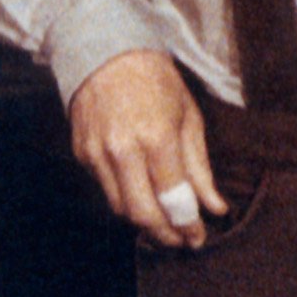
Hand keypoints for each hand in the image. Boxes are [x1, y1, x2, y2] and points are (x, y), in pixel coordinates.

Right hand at [68, 50, 222, 246]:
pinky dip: (125, 199)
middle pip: (141, 213)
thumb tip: (215, 207)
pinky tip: (143, 197)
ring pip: (119, 207)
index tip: (198, 238)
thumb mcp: (189, 120)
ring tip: (166, 225)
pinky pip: (105, 189)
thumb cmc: (158, 83)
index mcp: (156, 138)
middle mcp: (122, 151)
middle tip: (181, 241)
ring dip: (144, 223)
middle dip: (164, 235)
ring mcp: (96, 154)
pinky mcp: (81, 154)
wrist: (107, 54)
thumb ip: (200, 169)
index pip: (172, 199)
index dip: (187, 226)